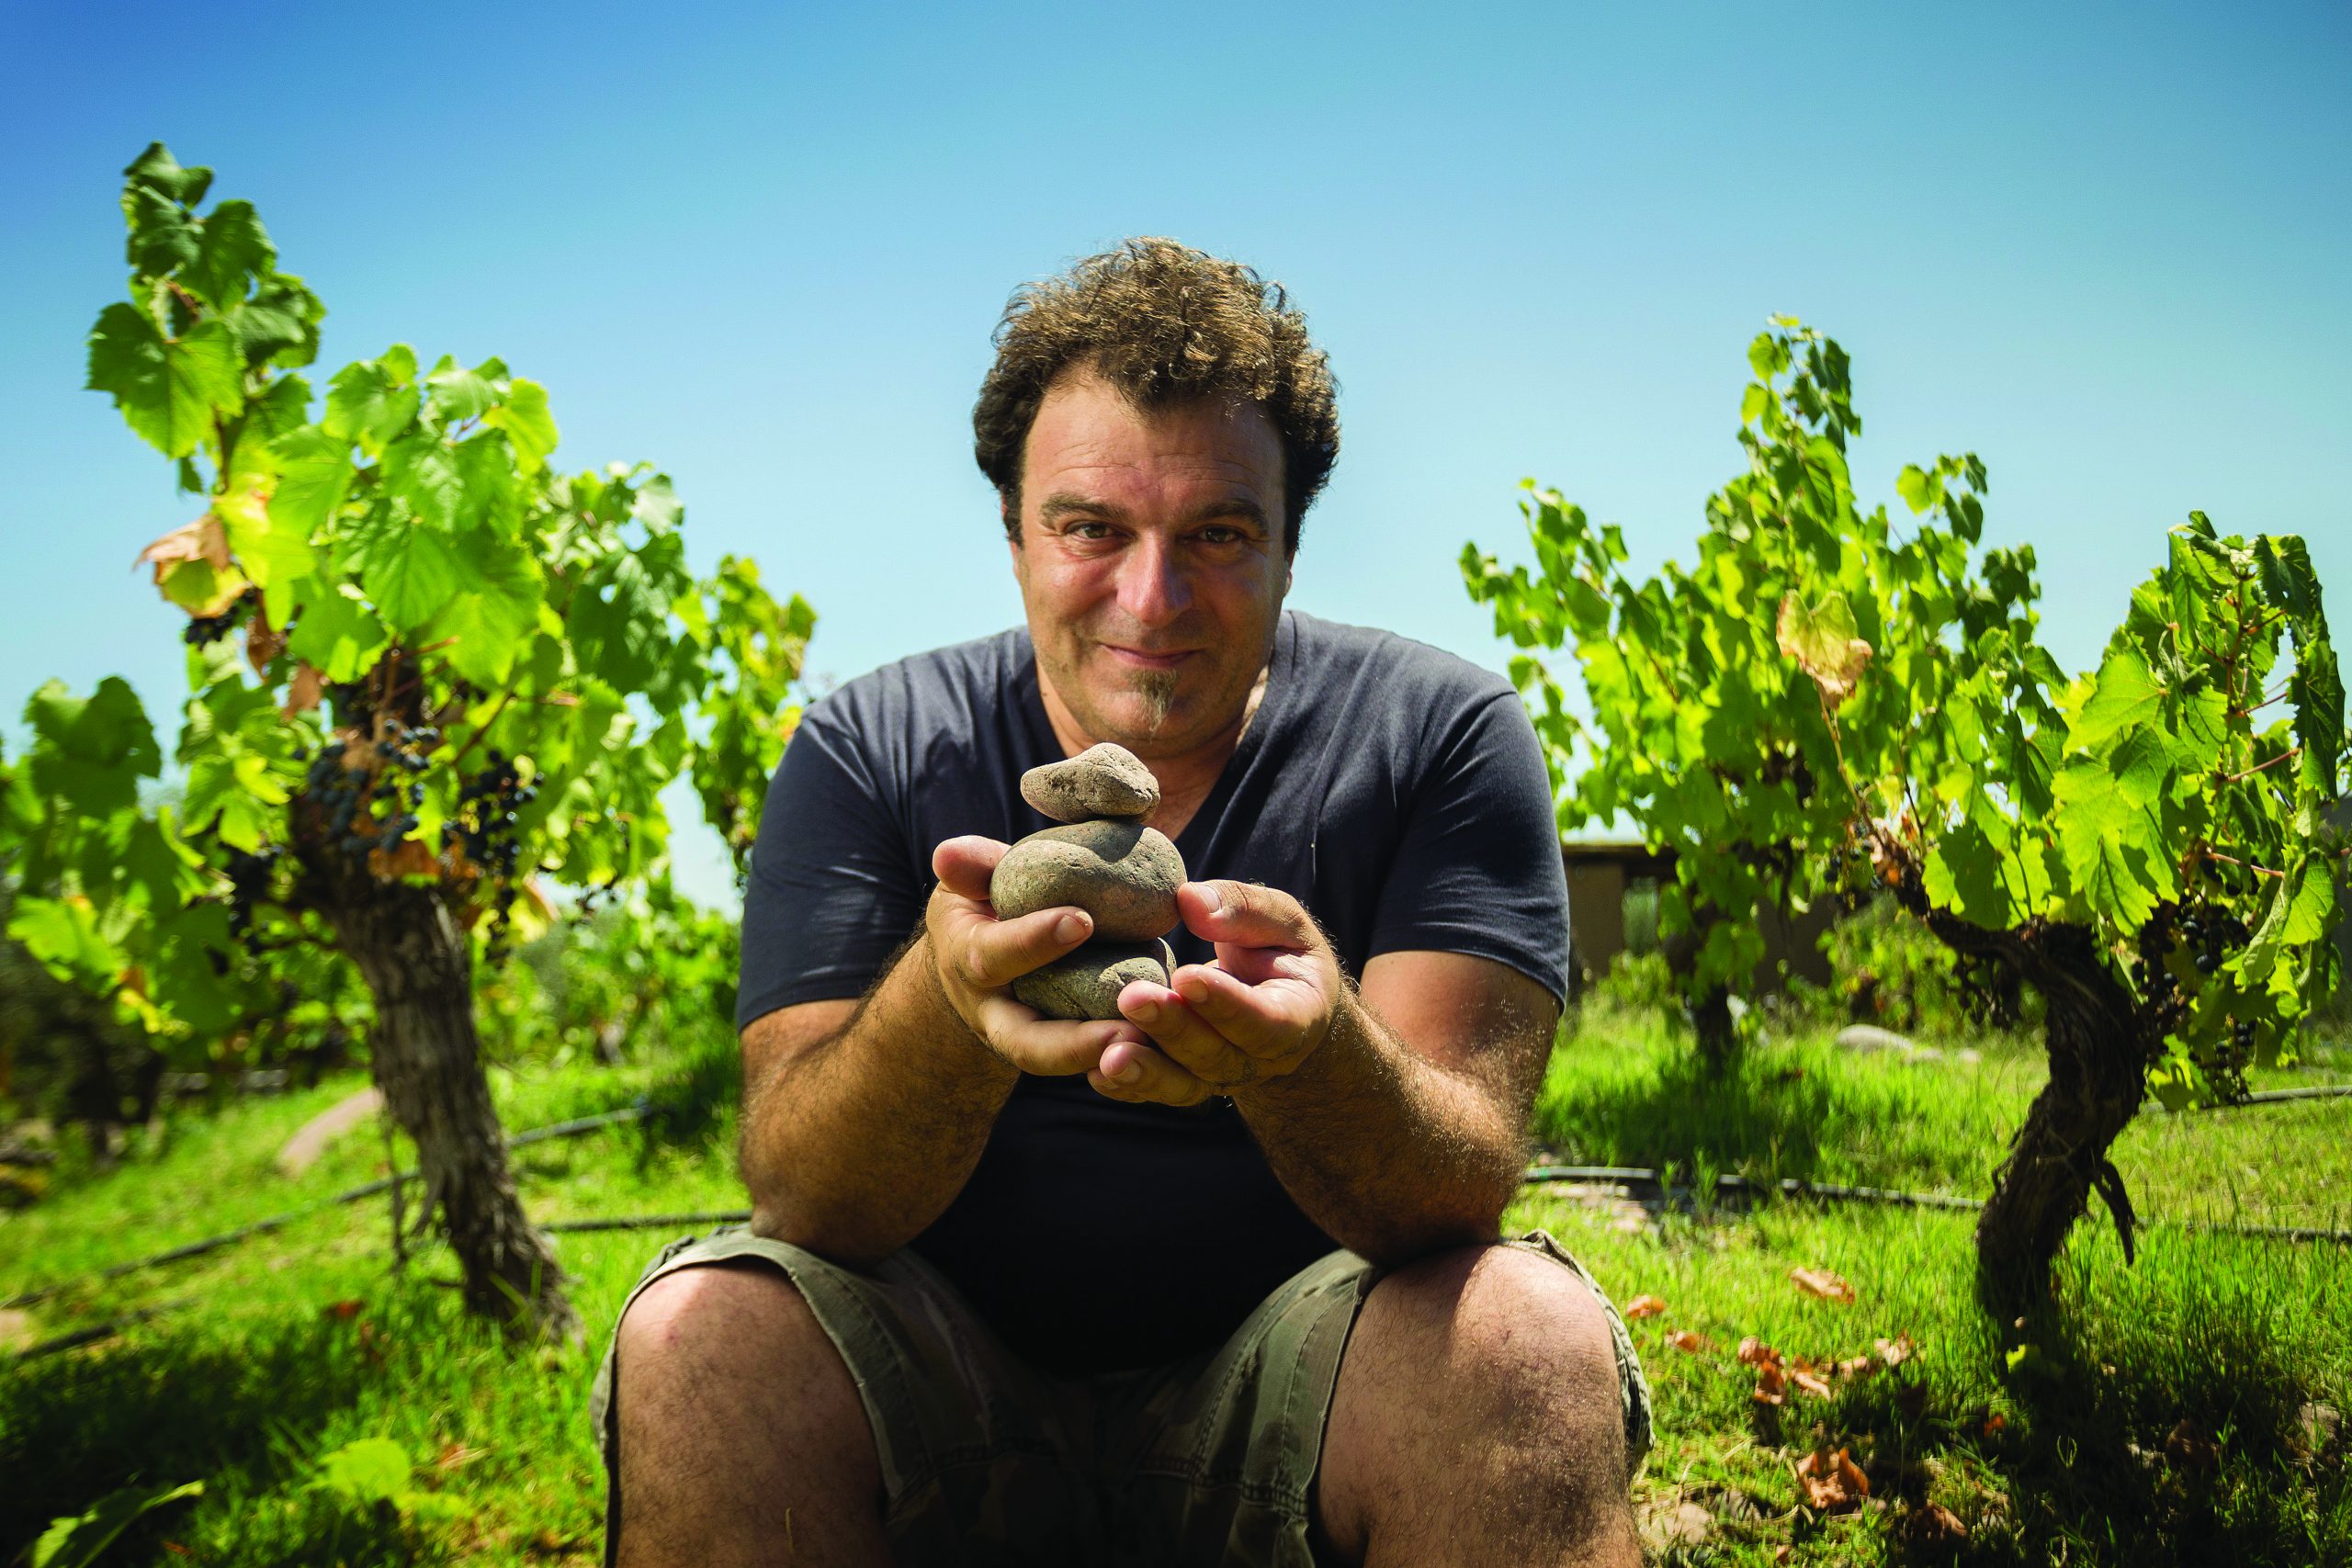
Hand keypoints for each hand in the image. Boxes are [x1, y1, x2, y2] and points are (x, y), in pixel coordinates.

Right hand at [926, 835, 1150, 1075]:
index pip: (993, 956)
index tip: (1083, 920)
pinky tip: (1167, 1046)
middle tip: (1127, 1029)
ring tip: (1155, 1045)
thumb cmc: (981, 906)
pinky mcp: (1060, 1049)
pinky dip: (1125, 1060)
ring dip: (1107, 1059)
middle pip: (1025, 1043)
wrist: (975, 960)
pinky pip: (1091, 1062)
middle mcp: (994, 1012)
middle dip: (1072, 1042)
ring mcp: (1025, 1038)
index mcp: (969, 961)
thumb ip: (972, 867)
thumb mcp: (970, 881)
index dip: (1033, 941)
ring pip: (1062, 1064)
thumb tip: (948, 856)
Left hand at [1093, 880, 1343, 1106]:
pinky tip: (1096, 1073)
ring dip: (1146, 1070)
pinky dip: (1128, 1086)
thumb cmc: (1281, 953)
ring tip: (1108, 1056)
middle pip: (1216, 1054)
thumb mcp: (1281, 922)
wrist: (1285, 1008)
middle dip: (1173, 1028)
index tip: (1185, 976)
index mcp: (1296, 1017)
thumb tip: (1189, 900)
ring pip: (1185, 1083)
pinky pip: (1158, 1090)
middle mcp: (1260, 1060)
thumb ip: (1243, 908)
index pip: (1263, 1019)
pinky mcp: (1189, 1083)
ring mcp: (1223, 1078)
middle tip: (1133, 998)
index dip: (1225, 1002)